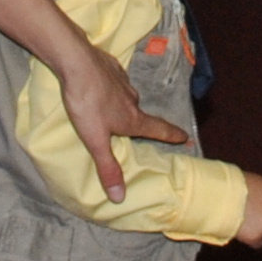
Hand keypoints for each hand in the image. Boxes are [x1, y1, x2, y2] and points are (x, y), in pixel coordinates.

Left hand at [48, 39, 191, 202]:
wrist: (76, 62)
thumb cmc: (87, 104)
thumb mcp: (95, 140)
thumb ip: (108, 167)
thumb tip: (120, 198)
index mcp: (132, 119)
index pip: (158, 129)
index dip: (172, 135)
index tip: (185, 136)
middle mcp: (132, 99)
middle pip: (140, 113)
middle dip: (139, 121)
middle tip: (133, 127)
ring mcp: (122, 81)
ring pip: (127, 96)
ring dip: (122, 103)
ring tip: (108, 108)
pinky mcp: (110, 67)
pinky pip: (115, 80)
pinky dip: (111, 85)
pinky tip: (99, 86)